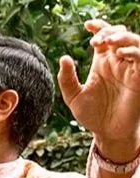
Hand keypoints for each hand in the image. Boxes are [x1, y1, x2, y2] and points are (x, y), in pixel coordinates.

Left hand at [58, 21, 139, 161]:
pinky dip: (133, 51)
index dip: (98, 26)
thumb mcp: (74, 97)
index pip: (103, 37)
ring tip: (107, 43)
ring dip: (121, 37)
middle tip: (96, 41)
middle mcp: (117, 62)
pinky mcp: (139, 76)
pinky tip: (120, 54)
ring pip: (133, 41)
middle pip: (118, 34)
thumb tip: (64, 58)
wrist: (106, 133)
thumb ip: (66, 79)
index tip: (87, 25)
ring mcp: (130, 68)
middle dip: (108, 31)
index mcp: (102, 63)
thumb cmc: (92, 116)